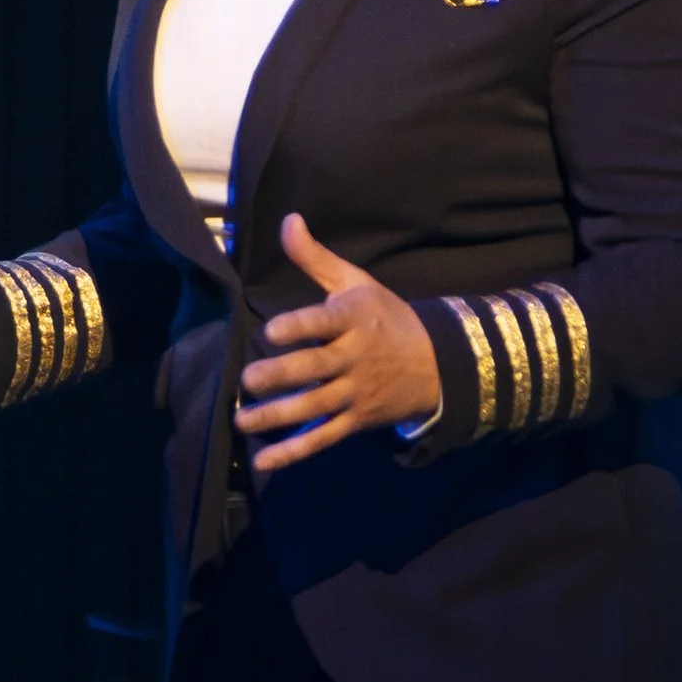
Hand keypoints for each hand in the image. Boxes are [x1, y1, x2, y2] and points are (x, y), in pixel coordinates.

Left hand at [233, 212, 441, 473]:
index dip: (299, 327)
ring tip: (243, 419)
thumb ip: (316, 259)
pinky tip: (264, 460)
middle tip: (247, 380)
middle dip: (282, 376)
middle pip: (316, 369)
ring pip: (315, 407)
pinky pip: (324, 437)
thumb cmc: (385, 318)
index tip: (271, 332)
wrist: (438, 364)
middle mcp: (355, 357)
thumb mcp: (357, 283)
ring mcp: (356, 392)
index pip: (325, 323)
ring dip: (278, 416)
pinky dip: (294, 452)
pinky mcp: (356, 420)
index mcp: (354, 319)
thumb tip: (287, 221)